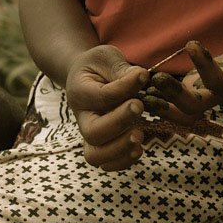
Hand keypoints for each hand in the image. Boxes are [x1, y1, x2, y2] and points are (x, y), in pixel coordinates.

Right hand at [66, 45, 149, 170]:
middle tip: (140, 107)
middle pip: (93, 132)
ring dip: (120, 149)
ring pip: (95, 156)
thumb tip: (141, 77)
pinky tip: (139, 148)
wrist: (85, 80)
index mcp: (79, 92)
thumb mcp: (105, 58)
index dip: (123, 88)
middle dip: (119, 122)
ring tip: (140, 135)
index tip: (143, 76)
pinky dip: (123, 162)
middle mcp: (82, 118)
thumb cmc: (98, 67)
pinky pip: (107, 164)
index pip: (100, 96)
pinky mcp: (101, 146)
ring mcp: (90, 135)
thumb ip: (120, 68)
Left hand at [143, 33, 222, 122]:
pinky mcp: (191, 95)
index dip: (204, 65)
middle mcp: (216, 99)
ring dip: (157, 104)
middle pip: (191, 108)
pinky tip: (136, 91)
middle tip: (155, 79)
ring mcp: (202, 100)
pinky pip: (170, 103)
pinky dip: (154, 99)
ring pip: (176, 112)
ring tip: (137, 92)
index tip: (192, 44)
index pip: (217, 82)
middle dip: (172, 95)